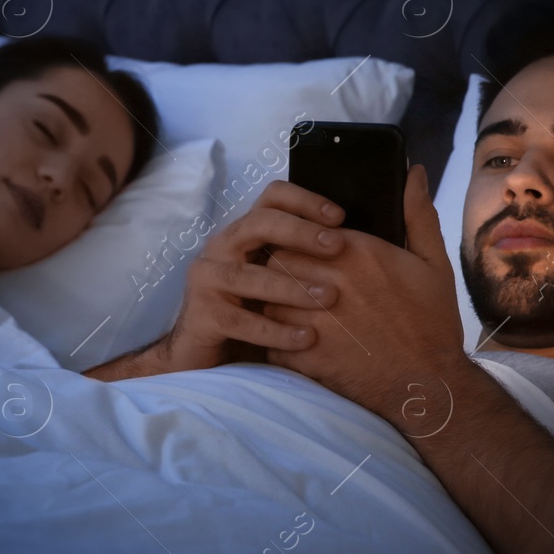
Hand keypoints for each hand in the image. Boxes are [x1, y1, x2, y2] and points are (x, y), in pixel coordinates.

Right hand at [159, 179, 349, 373]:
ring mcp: (207, 280)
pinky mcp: (201, 315)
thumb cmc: (257, 312)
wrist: (208, 355)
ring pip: (251, 276)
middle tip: (337, 246)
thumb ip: (304, 258)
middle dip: (301, 232)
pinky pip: (241, 322)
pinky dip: (276, 331)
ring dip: (293, 287)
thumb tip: (352, 240)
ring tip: (330, 298)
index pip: (271, 198)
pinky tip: (307, 338)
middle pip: (259, 223)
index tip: (339, 217)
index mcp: (244, 233)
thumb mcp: (281, 278)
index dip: (305, 201)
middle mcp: (222, 247)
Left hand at [263, 165, 470, 424]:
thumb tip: (412, 172)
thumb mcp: (434, 263)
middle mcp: (329, 282)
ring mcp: (313, 320)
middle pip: (277, 258)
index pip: (301, 230)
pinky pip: (270, 338)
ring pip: (267, 296)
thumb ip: (418, 214)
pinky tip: (289, 339)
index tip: (308, 250)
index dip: (299, 238)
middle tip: (291, 277)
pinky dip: (274, 338)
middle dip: (281, 266)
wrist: (428, 384)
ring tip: (286, 306)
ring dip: (273, 299)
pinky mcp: (304, 356)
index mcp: (356, 253)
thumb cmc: (432, 322)